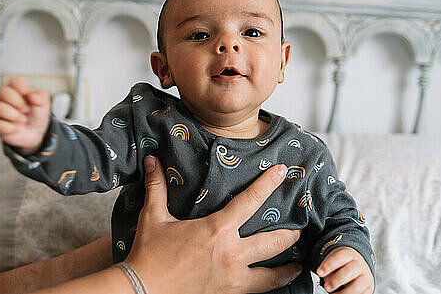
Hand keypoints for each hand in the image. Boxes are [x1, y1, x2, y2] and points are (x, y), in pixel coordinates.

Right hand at [0, 76, 50, 154]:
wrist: (34, 134)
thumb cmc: (36, 116)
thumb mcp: (44, 106)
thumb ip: (41, 98)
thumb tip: (32, 95)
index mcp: (17, 90)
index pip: (14, 81)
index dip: (22, 88)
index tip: (29, 97)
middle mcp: (5, 98)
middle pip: (3, 91)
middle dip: (18, 102)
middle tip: (26, 110)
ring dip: (14, 115)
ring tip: (22, 120)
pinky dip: (10, 128)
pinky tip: (15, 128)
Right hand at [126, 155, 302, 293]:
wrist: (142, 292)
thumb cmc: (148, 255)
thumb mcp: (152, 217)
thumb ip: (157, 187)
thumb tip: (152, 160)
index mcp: (216, 230)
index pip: (250, 201)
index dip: (268, 184)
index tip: (282, 172)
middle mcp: (231, 254)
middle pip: (274, 242)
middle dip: (291, 234)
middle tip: (299, 229)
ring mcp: (232, 280)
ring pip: (273, 275)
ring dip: (288, 268)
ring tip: (298, 264)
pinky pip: (257, 291)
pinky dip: (270, 286)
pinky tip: (272, 284)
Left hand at [317, 247, 373, 293]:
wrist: (358, 265)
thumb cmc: (343, 264)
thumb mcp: (334, 261)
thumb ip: (329, 269)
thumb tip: (326, 281)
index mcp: (349, 254)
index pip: (339, 257)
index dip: (329, 265)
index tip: (319, 272)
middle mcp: (359, 264)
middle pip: (349, 271)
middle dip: (336, 280)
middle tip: (327, 287)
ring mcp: (365, 276)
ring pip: (357, 286)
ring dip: (345, 292)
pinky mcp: (369, 287)